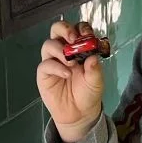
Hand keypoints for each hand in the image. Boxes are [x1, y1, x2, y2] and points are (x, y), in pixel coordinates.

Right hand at [37, 20, 104, 142]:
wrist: (79, 113)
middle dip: (64, 29)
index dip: (82, 28)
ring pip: (48, 44)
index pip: (77, 29)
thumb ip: (95, 68)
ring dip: (60, 50)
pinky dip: (56, 67)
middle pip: (57, 29)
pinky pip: (45, 64)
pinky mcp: (44, 73)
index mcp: (78, 48)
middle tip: (73, 39)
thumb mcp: (96, 81)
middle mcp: (64, 50)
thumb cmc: (88, 92)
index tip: (88, 35)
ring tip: (71, 62)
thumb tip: (93, 57)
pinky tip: (67, 74)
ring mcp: (53, 60)